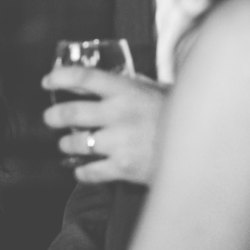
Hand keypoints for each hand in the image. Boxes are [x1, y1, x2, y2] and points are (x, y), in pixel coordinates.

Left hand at [42, 66, 167, 184]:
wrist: (202, 147)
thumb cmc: (179, 114)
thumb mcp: (156, 89)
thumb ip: (132, 84)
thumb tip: (110, 79)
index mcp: (125, 90)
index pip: (83, 78)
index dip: (60, 77)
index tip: (47, 81)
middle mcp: (117, 114)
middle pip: (71, 112)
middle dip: (54, 116)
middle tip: (50, 118)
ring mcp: (119, 142)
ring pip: (76, 143)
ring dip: (66, 144)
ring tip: (65, 144)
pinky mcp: (123, 167)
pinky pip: (91, 172)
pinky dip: (81, 172)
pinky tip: (80, 170)